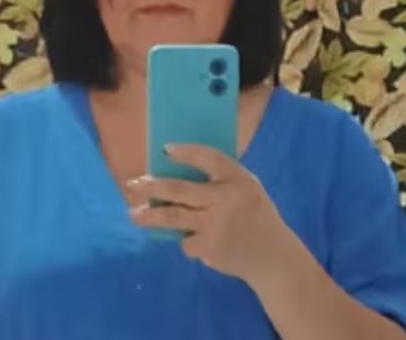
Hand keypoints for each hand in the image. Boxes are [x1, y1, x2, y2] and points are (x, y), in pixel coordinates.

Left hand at [128, 144, 292, 286]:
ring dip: (149, 215)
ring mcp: (216, 224)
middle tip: (132, 184)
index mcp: (238, 179)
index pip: (209, 158)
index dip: (186, 152)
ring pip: (173, 217)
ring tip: (133, 214)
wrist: (273, 255)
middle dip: (152, 186)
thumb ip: (220, 177)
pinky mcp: (210, 248)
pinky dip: (183, 238)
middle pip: (179, 189)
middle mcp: (226, 199)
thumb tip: (174, 166)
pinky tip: (190, 238)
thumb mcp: (246, 187)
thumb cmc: (252, 213)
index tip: (164, 149)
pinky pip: (185, 240)